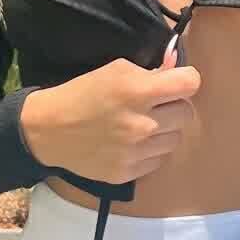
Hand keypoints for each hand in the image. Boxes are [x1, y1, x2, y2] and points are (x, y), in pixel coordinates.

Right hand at [20, 40, 199, 184]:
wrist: (49, 130)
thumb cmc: (83, 93)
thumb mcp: (115, 70)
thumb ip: (151, 70)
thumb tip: (177, 66)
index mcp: (137, 91)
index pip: (190, 83)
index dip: (185, 79)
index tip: (176, 81)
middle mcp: (141, 124)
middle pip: (186, 113)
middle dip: (174, 105)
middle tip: (154, 104)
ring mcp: (136, 152)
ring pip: (176, 139)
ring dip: (165, 130)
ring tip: (142, 124)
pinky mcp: (128, 173)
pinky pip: (159, 160)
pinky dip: (151, 150)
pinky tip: (132, 142)